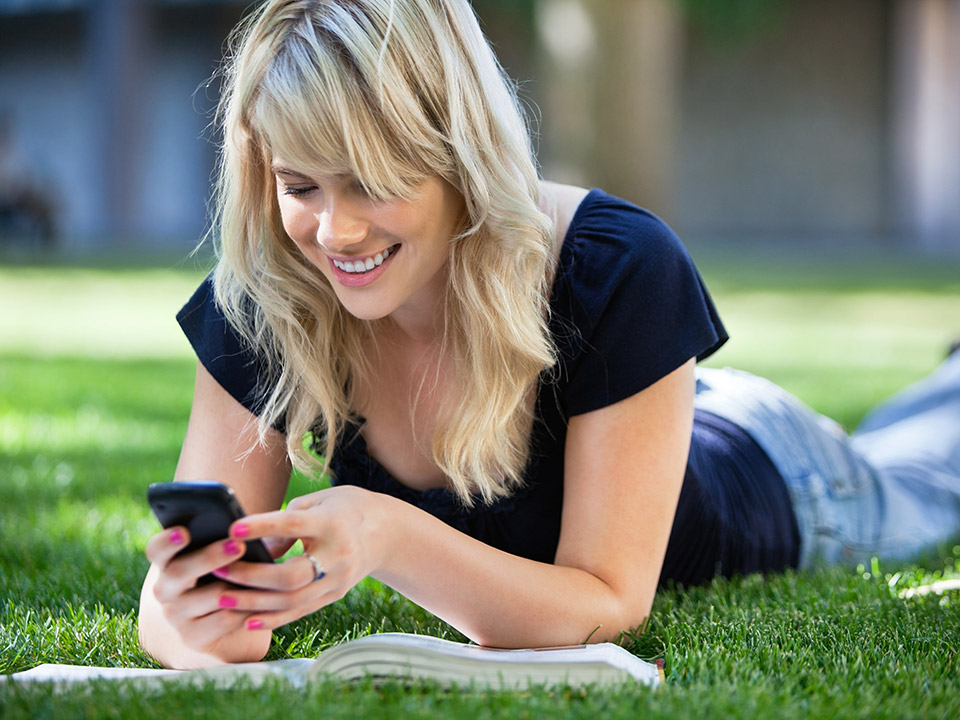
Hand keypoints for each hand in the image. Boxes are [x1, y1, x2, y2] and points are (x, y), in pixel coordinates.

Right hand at [143, 526, 274, 662]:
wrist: (229, 622)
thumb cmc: (230, 575)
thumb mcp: (225, 557)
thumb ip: (227, 541)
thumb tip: (248, 529)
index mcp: (168, 562)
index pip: (157, 549)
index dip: (167, 541)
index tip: (185, 532)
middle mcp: (165, 589)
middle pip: (180, 571)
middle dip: (211, 557)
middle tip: (238, 546)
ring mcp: (175, 615)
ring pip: (211, 596)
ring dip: (240, 586)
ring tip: (265, 575)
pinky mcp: (191, 637)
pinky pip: (225, 619)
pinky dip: (247, 609)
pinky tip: (264, 601)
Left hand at [209, 485, 388, 632]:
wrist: (386, 531)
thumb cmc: (343, 508)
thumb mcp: (317, 502)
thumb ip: (286, 521)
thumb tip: (255, 548)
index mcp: (332, 523)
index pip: (293, 526)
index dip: (262, 527)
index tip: (232, 529)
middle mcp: (338, 555)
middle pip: (290, 576)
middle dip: (250, 576)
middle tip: (217, 569)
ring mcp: (338, 580)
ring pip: (292, 601)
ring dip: (253, 603)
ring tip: (220, 597)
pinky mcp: (335, 595)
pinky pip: (300, 612)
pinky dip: (272, 619)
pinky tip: (246, 620)